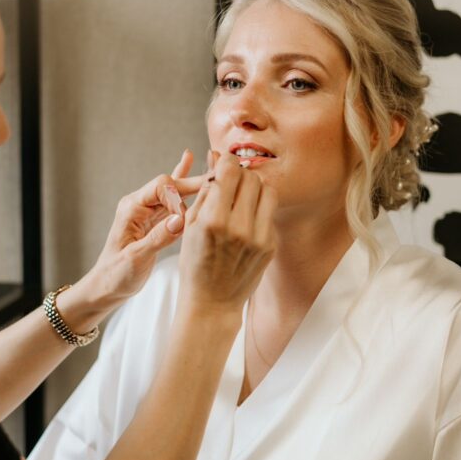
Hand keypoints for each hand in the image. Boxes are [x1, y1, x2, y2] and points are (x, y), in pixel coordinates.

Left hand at [85, 149, 205, 308]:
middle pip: (170, 185)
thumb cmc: (115, 275)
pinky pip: (171, 199)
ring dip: (194, 186)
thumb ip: (158, 238)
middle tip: (219, 179)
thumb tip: (180, 219)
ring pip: (174, 192)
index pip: (160, 187)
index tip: (192, 211)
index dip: (180, 194)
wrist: (106, 287)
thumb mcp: (136, 259)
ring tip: (215, 173)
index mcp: (131, 208)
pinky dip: (182, 184)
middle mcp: (139, 205)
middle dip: (193, 184)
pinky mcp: (155, 220)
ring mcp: (147, 211)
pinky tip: (188, 160)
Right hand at [177, 152, 275, 316]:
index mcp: (213, 220)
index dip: (225, 162)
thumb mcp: (190, 225)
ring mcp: (258, 237)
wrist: (212, 302)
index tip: (222, 164)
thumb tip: (215, 157)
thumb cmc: (195, 262)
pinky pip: (270, 212)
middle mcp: (239, 227)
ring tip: (241, 197)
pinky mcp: (270, 245)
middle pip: (250, 178)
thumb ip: (205, 190)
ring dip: (254, 187)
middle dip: (239, 174)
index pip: (229, 171)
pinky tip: (247, 218)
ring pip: (267, 190)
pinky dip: (259, 208)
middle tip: (230, 182)